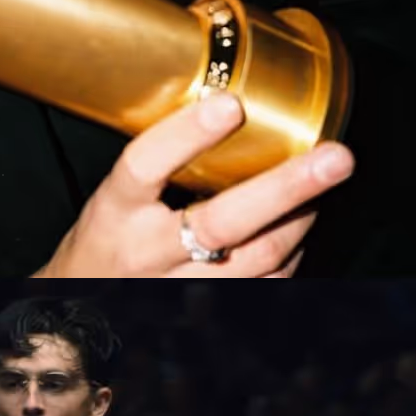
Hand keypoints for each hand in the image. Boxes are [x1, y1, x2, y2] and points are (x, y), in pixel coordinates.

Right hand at [37, 91, 355, 276]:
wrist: (79, 307)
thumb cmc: (106, 242)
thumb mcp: (114, 200)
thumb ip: (162, 167)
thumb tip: (229, 108)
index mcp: (114, 212)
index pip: (143, 166)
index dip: (186, 135)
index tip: (229, 104)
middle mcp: (145, 253)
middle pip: (221, 221)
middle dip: (286, 188)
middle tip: (336, 158)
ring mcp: (178, 288)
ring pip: (258, 257)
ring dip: (301, 218)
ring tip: (323, 183)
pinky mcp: (206, 311)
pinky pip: (268, 286)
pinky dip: (291, 254)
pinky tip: (294, 229)